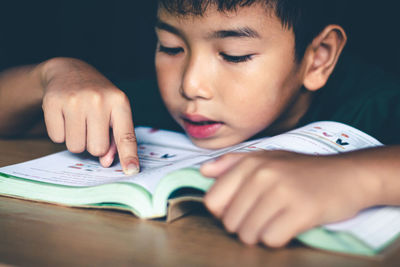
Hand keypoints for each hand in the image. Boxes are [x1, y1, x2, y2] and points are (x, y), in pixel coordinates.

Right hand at [40, 57, 138, 173]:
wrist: (69, 71)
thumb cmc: (98, 98)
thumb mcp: (114, 112)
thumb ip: (115, 139)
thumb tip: (106, 162)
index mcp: (119, 102)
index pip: (126, 136)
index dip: (129, 156)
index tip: (132, 171)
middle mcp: (98, 100)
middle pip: (96, 148)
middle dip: (93, 145)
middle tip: (91, 128)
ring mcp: (74, 100)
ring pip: (76, 147)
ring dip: (76, 140)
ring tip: (78, 121)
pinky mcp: (52, 102)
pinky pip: (56, 138)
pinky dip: (60, 133)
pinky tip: (65, 116)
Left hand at [200, 150, 371, 246]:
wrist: (348, 175)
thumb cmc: (303, 170)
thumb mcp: (267, 157)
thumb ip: (232, 163)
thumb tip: (204, 171)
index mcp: (249, 163)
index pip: (212, 201)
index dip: (224, 212)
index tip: (242, 210)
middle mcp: (262, 175)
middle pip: (229, 222)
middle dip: (245, 225)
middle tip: (265, 215)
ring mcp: (281, 192)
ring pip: (248, 234)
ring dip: (261, 234)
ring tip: (276, 220)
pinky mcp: (301, 210)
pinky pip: (271, 239)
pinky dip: (278, 238)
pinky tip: (289, 225)